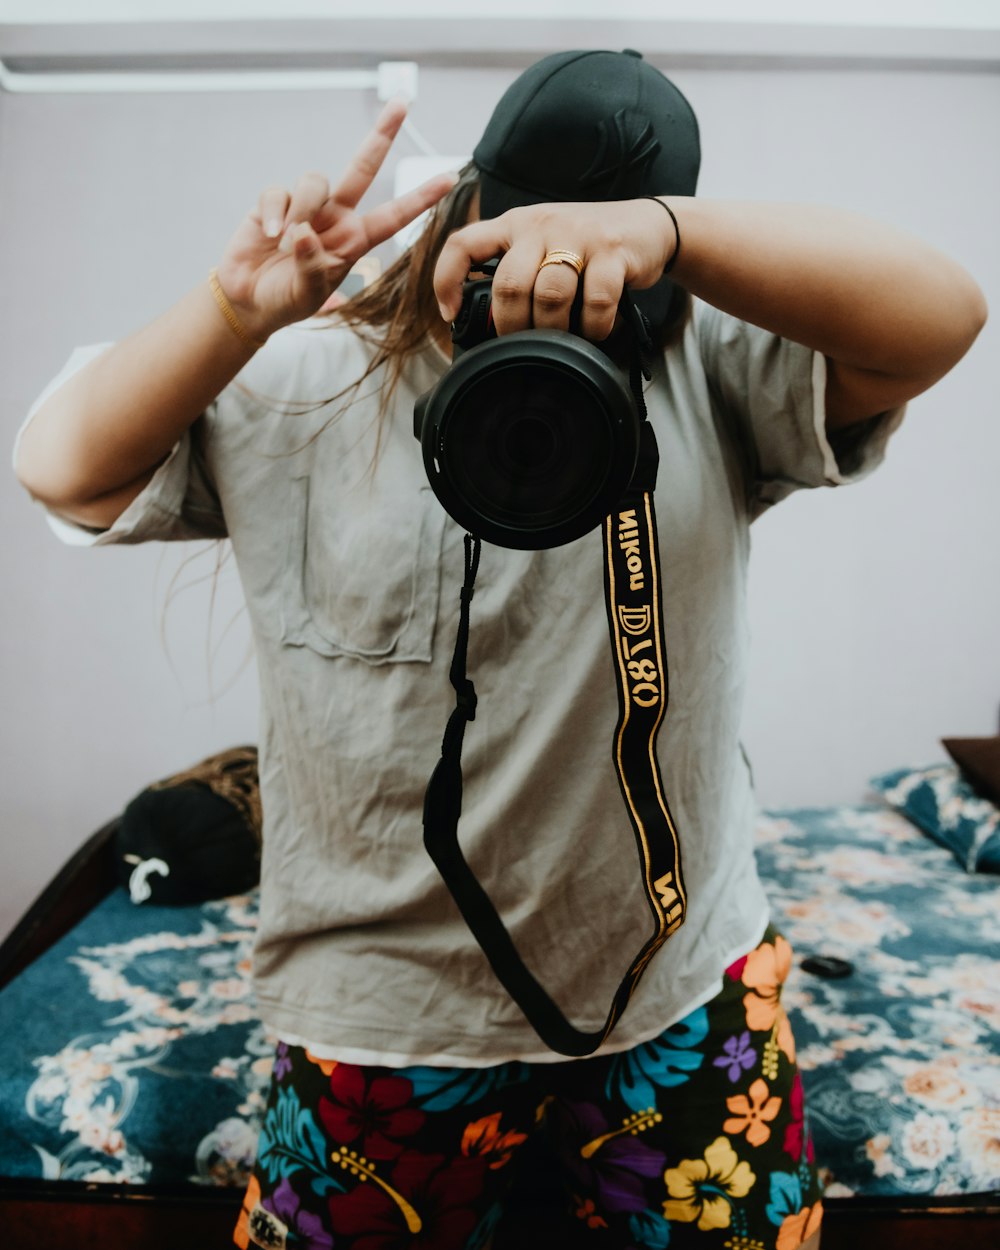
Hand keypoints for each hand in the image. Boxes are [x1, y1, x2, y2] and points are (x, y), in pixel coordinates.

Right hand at [214, 100, 456, 341]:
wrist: (250, 300)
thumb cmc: (286, 300)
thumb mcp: (306, 294)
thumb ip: (310, 266)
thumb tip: (304, 233)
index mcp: (354, 240)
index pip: (393, 216)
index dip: (420, 197)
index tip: (450, 178)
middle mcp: (335, 217)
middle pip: (362, 168)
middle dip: (382, 135)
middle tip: (403, 102)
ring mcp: (306, 207)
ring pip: (315, 181)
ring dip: (302, 212)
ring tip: (285, 246)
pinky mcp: (275, 203)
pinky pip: (278, 192)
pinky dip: (274, 213)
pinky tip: (269, 236)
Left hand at [433, 199, 676, 341]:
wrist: (647, 227)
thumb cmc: (587, 247)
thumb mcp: (544, 248)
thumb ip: (517, 274)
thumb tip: (489, 327)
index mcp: (516, 225)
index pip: (464, 243)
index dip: (448, 280)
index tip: (451, 314)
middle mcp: (542, 224)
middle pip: (509, 283)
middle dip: (512, 325)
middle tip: (523, 343)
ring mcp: (578, 235)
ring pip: (550, 294)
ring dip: (553, 329)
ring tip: (562, 339)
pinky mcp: (613, 250)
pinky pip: (596, 300)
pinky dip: (594, 326)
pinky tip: (595, 330)